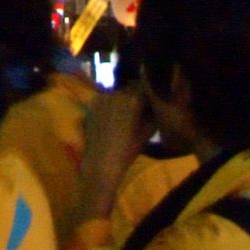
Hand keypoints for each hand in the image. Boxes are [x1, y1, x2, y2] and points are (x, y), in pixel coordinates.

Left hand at [77, 85, 147, 219]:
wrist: (102, 161)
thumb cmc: (128, 150)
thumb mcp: (147, 132)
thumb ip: (154, 114)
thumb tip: (156, 104)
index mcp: (133, 100)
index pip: (145, 87)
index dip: (148, 94)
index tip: (150, 101)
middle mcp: (117, 94)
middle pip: (131, 88)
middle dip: (136, 96)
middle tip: (138, 108)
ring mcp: (103, 98)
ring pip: (117, 93)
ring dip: (122, 99)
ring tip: (124, 114)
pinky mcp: (92, 104)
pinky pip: (105, 98)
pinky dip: (110, 104)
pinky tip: (111, 117)